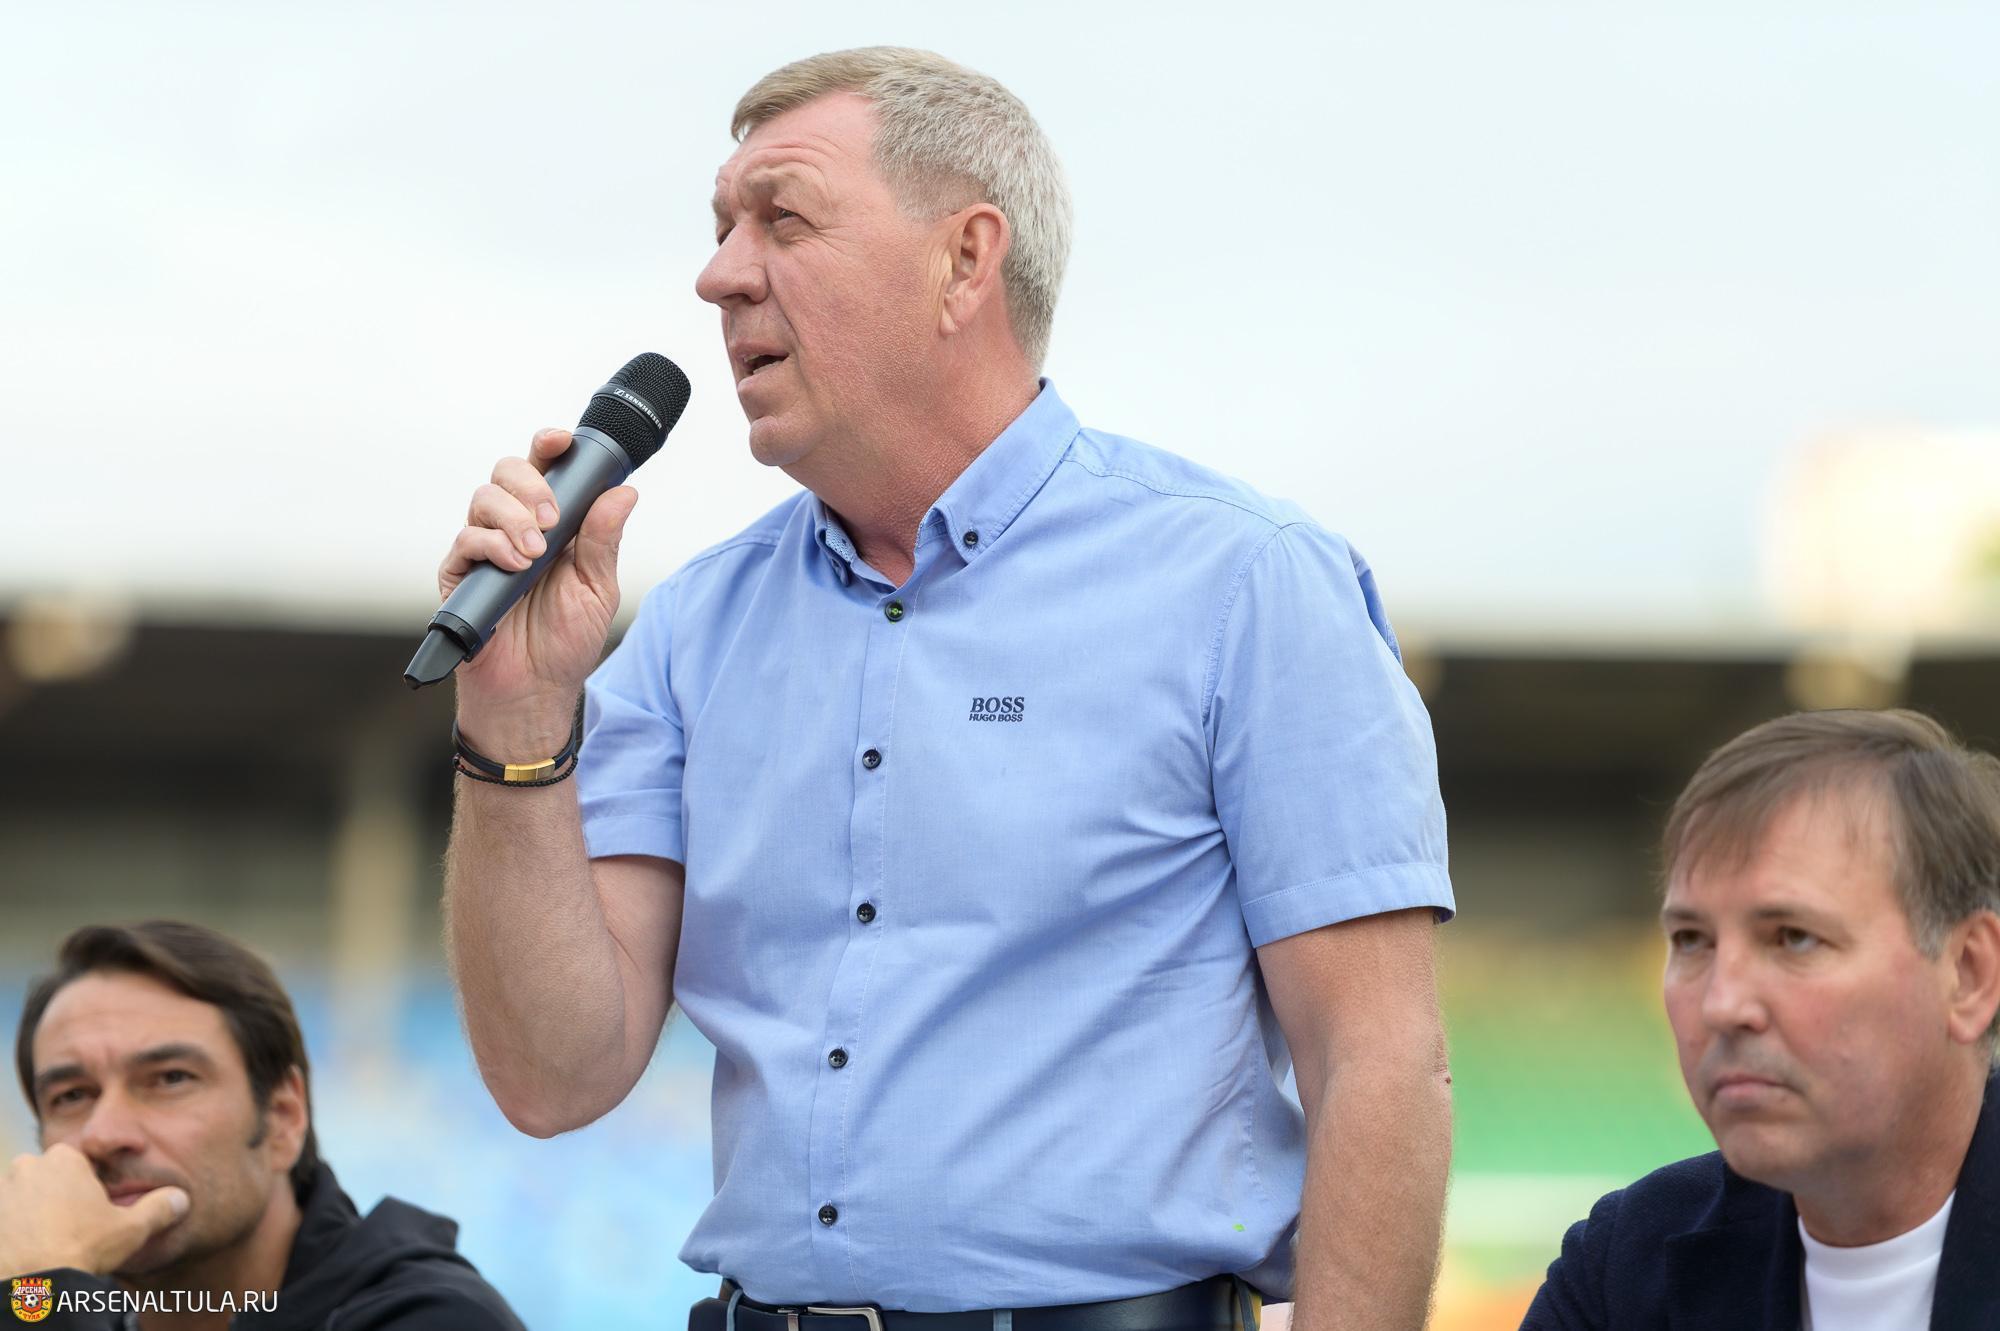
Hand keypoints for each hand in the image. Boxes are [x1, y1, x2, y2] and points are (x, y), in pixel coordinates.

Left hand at [0, 1144, 187, 1277]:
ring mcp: (2, 1191)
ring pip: (22, 1195)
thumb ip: (159, 1208)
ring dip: (31, 1211)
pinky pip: (5, 1217)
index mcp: (65, 1159)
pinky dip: (13, 1229)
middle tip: (71, 1226)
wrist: (33, 1283)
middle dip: (57, 1195)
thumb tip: (181, 1199)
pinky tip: (29, 1248)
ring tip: (48, 1240)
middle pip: (48, 1175)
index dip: (88, 1187)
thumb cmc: (82, 1248)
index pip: (80, 1163)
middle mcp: (28, 1167)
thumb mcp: (132, 1228)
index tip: (92, 1211)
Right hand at [438, 427, 641, 755]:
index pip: (545, 469)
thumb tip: (624, 492)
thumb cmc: (566, 639)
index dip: (549, 446)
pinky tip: (514, 565)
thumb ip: (604, 540)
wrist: (536, 690)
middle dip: (531, 484)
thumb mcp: (598, 588)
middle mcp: (514, 526)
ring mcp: (484, 548)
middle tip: (553, 519)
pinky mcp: (459, 574)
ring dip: (513, 517)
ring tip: (536, 553)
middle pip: (507, 472)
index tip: (561, 441)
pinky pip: (466, 540)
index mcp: (552, 523)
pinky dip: (491, 544)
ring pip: (483, 498)